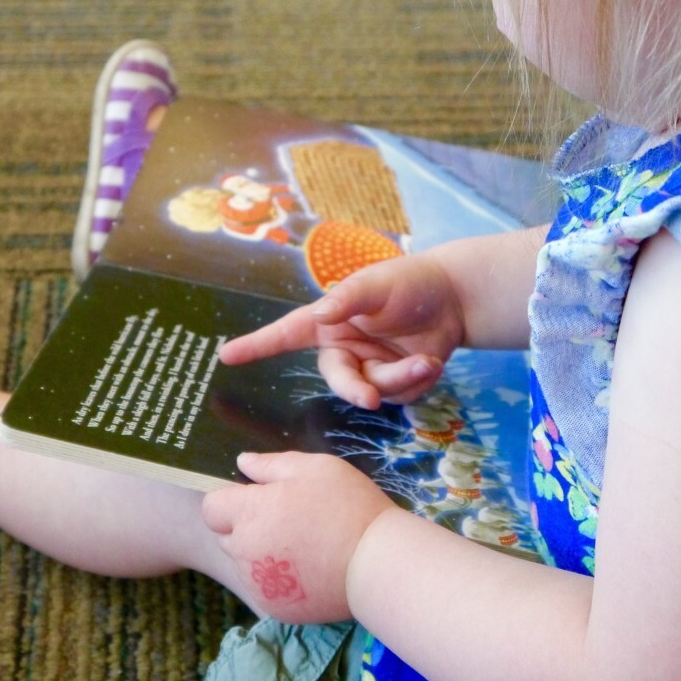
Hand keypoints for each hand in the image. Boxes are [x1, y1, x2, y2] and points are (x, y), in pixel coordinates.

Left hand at [201, 452, 395, 623]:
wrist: (376, 562)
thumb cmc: (346, 505)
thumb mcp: (313, 468)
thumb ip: (270, 465)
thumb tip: (242, 462)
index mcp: (249, 513)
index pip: (212, 508)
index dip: (231, 501)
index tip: (258, 500)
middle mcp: (244, 551)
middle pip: (226, 537)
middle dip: (244, 527)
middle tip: (284, 520)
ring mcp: (258, 583)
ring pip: (244, 564)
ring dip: (259, 554)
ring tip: (300, 546)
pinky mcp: (274, 607)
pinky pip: (264, 588)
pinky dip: (277, 580)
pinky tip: (307, 570)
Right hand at [219, 253, 465, 407]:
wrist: (455, 299)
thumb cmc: (409, 282)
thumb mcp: (376, 284)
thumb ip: (347, 299)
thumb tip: (319, 315)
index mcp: (329, 321)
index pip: (286, 334)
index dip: (256, 345)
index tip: (226, 356)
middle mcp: (344, 347)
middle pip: (336, 379)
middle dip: (354, 390)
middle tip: (369, 398)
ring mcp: (368, 367)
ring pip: (372, 390)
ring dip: (400, 379)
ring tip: (427, 360)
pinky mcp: (394, 382)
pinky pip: (397, 396)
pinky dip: (417, 381)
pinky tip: (432, 361)